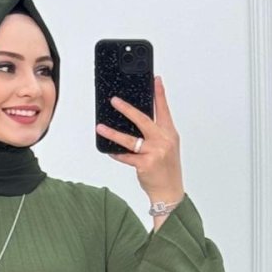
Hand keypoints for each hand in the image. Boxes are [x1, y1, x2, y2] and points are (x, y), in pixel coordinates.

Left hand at [95, 76, 183, 206]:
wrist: (169, 193)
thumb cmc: (167, 170)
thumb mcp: (167, 148)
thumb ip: (157, 134)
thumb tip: (136, 122)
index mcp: (170, 134)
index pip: (164, 110)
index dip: (160, 94)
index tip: (155, 79)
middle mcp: (163, 140)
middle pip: (143, 119)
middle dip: (127, 108)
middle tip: (114, 101)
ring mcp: (154, 152)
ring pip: (129, 139)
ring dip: (112, 133)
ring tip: (100, 127)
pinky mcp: (145, 164)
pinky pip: (126, 156)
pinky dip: (117, 153)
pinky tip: (109, 149)